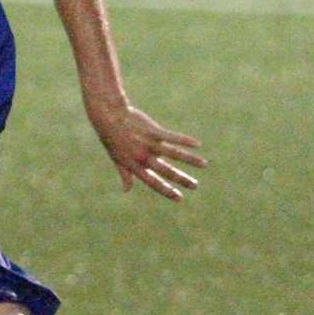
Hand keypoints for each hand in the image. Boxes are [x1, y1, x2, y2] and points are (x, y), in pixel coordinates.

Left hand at [87, 102, 205, 200]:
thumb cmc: (112, 139)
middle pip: (166, 171)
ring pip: (174, 154)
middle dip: (182, 179)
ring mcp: (148, 143)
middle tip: (195, 186)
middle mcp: (143, 156)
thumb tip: (126, 190)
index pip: (153, 182)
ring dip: (190, 160)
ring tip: (204, 164)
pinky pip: (172, 137)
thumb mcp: (117, 159)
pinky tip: (198, 144)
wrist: (109, 117)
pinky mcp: (153, 131)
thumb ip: (125, 175)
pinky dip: (185, 140)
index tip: (179, 198)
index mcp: (134, 166)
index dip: (166, 191)